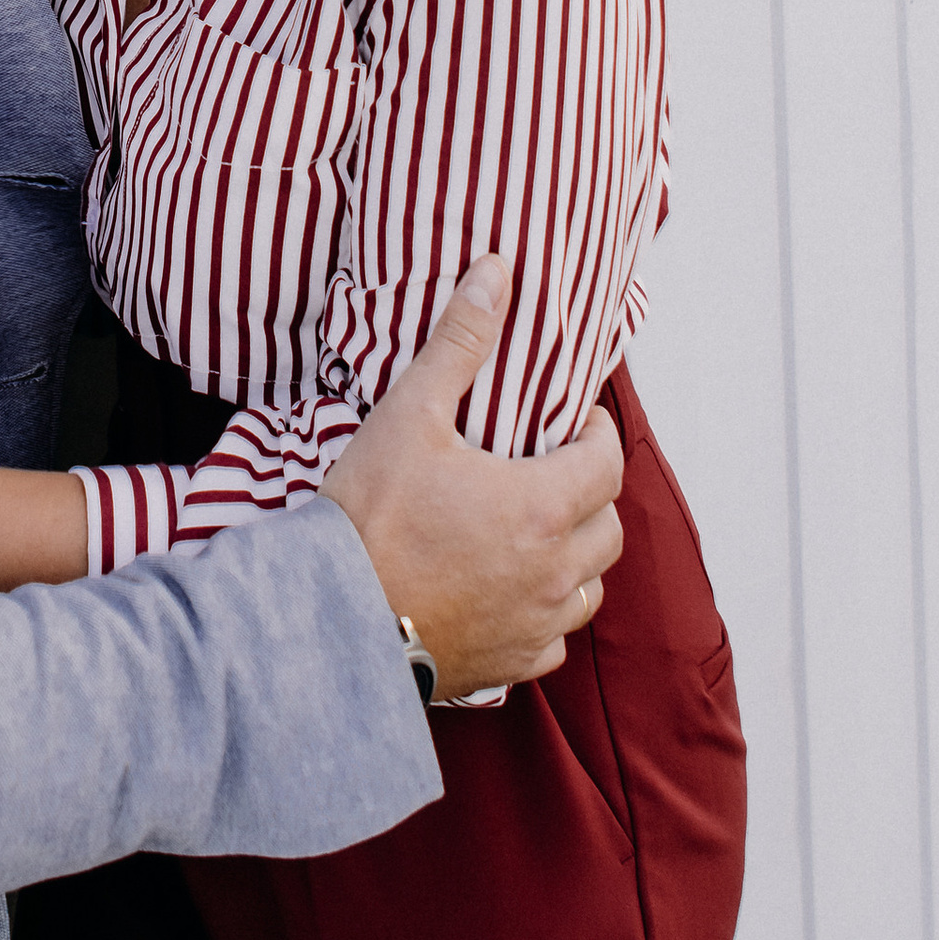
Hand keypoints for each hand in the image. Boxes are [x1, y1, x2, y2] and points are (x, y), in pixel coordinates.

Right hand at [322, 262, 623, 697]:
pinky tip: (511, 595)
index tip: (570, 421)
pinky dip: (544, 615)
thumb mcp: (410, 415)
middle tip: (552, 470)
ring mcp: (535, 625)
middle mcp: (555, 572)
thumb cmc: (369, 517)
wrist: (330, 619)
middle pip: (608, 526)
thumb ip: (459, 342)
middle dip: (591, 493)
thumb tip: (495, 273)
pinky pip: (553, 641)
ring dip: (576, 556)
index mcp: (543, 506)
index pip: (608, 462)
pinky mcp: (509, 666)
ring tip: (536, 532)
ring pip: (589, 587)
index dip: (596, 435)